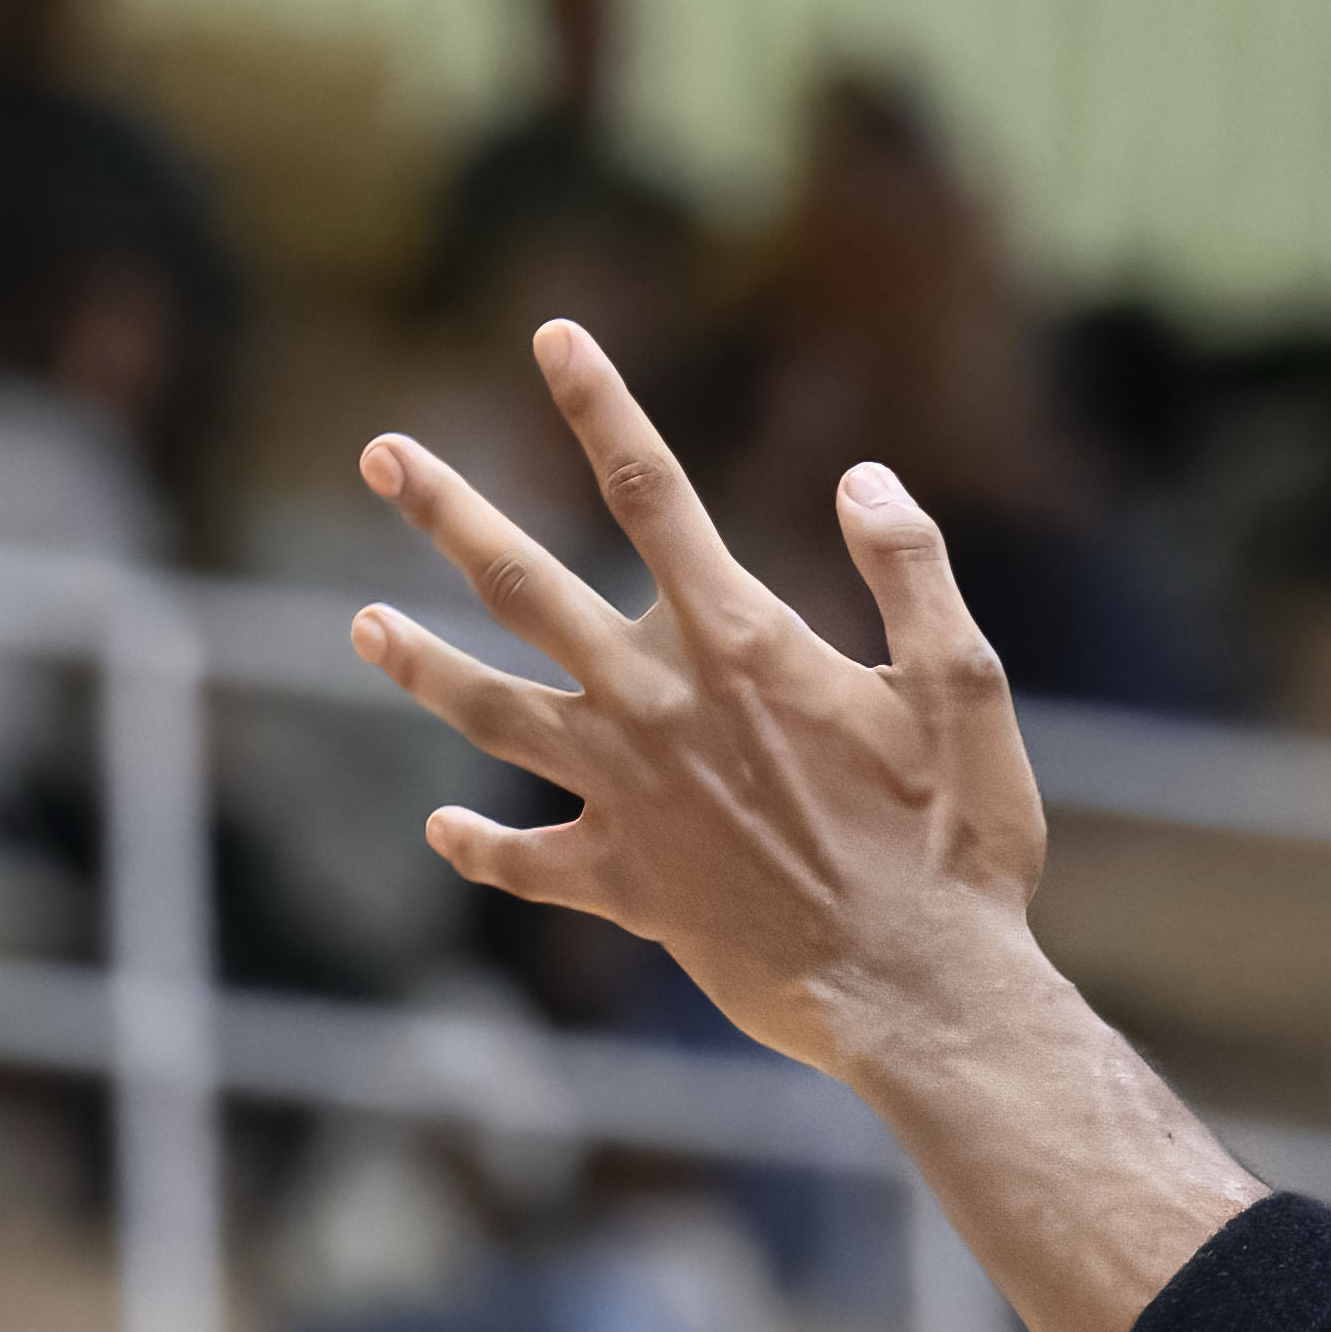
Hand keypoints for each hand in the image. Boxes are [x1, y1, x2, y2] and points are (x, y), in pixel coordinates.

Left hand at [344, 321, 1044, 1075]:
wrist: (917, 994)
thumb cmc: (960, 844)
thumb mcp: (967, 692)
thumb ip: (912, 573)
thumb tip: (864, 477)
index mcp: (743, 643)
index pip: (651, 492)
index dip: (600, 405)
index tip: (553, 337)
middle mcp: (659, 705)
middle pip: (525, 584)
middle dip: (448, 511)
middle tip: (381, 453)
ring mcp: (627, 797)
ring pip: (491, 711)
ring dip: (420, 664)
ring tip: (363, 625)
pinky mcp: (623, 886)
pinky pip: (528, 860)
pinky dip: (481, 845)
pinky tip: (442, 827)